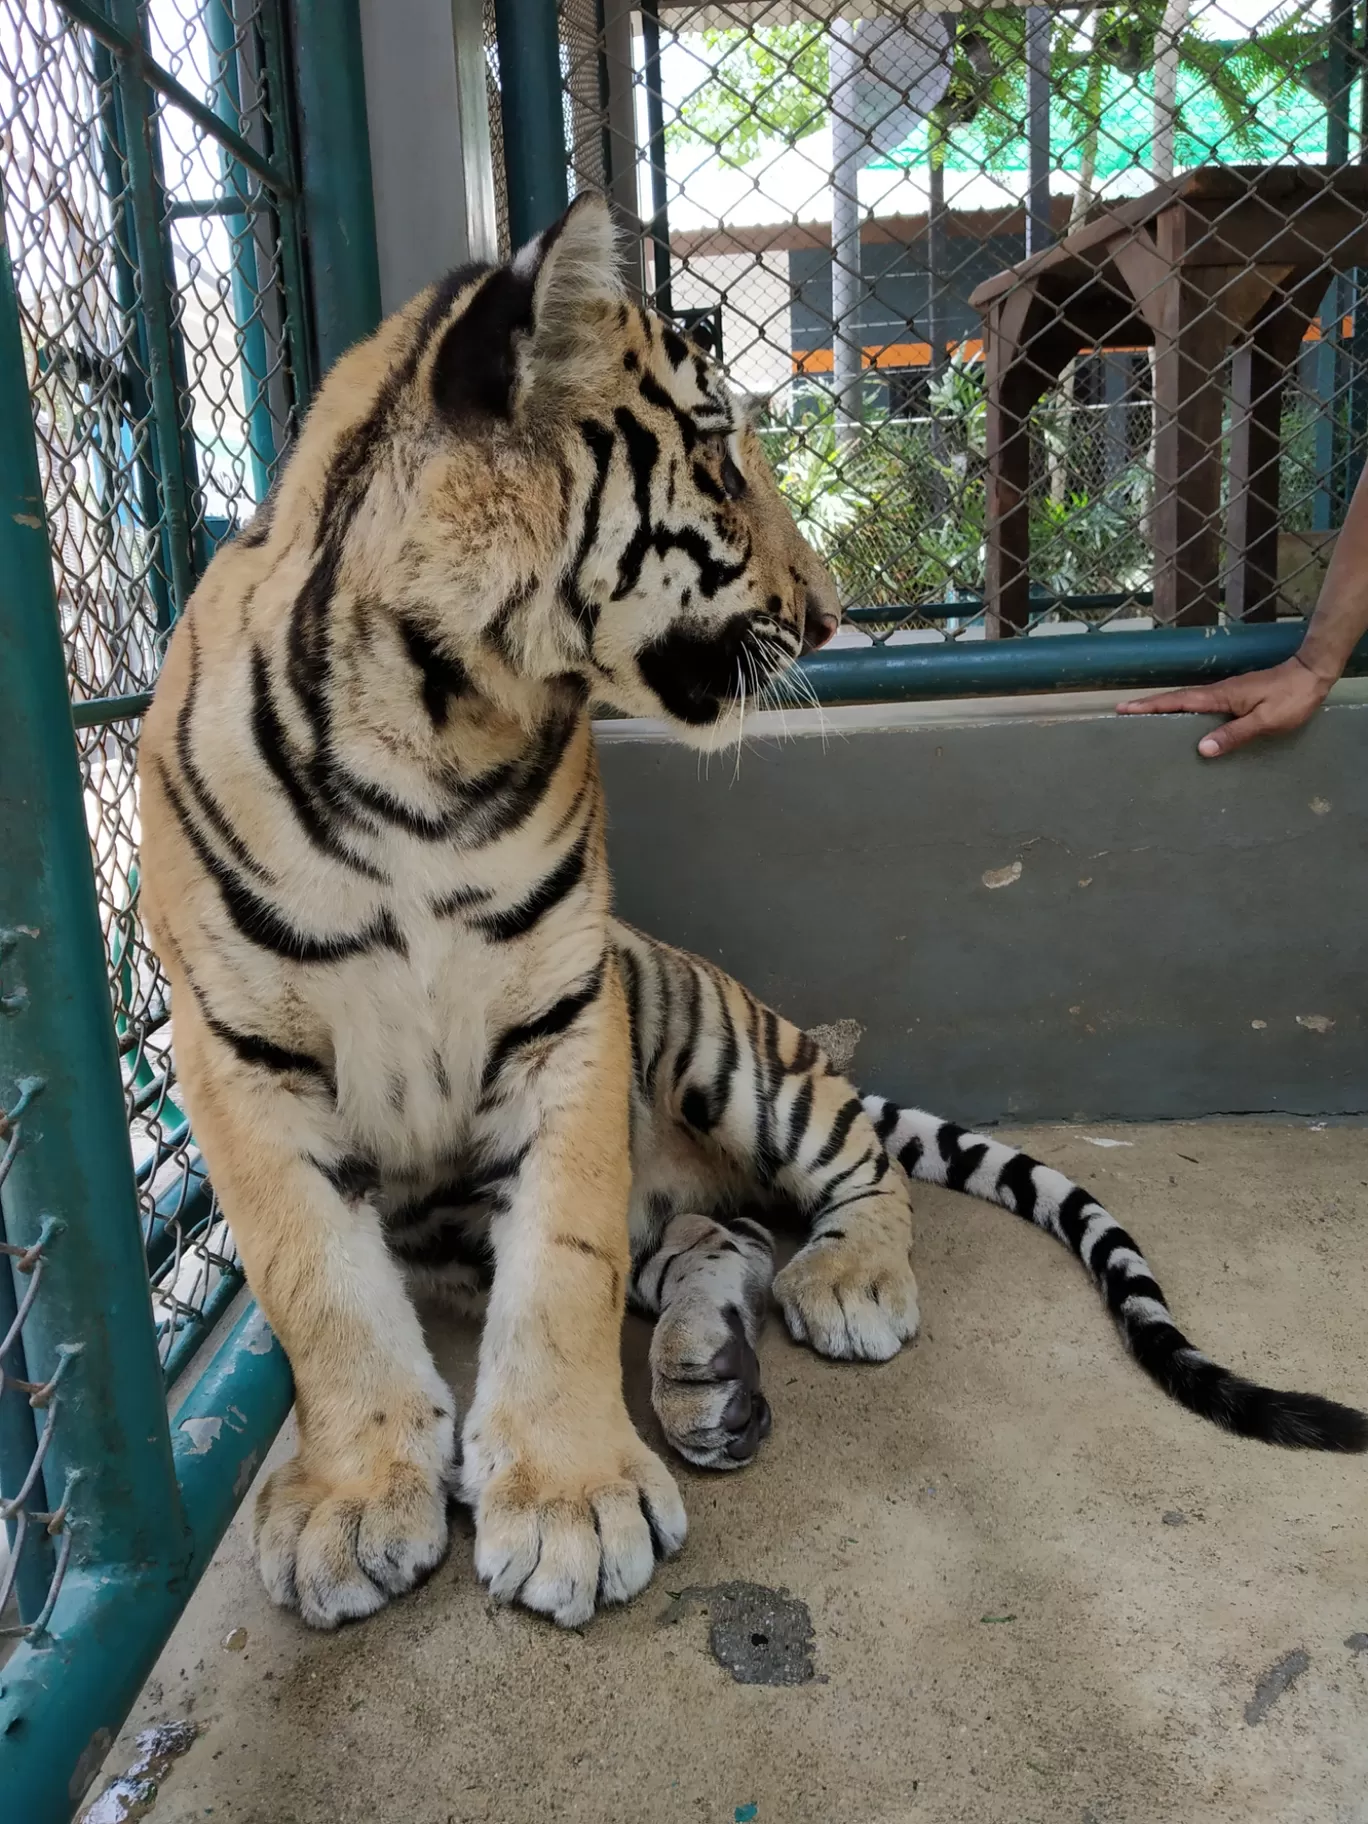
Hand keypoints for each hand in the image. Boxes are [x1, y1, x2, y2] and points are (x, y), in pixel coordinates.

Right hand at [1116, 655, 1332, 757]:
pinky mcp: (1234, 697)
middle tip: (1123, 712)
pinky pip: (1200, 706)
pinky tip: (1182, 722)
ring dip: (1164, 708)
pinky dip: (1183, 710)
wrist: (1312, 676)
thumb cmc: (1291, 699)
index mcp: (1220, 697)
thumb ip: (1234, 734)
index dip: (1151, 706)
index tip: (1124, 708)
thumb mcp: (1265, 721)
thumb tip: (1202, 749)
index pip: (1179, 702)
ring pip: (1187, 702)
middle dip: (1149, 705)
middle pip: (1177, 700)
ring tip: (1143, 718)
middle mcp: (1218, 693)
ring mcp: (1225, 694)